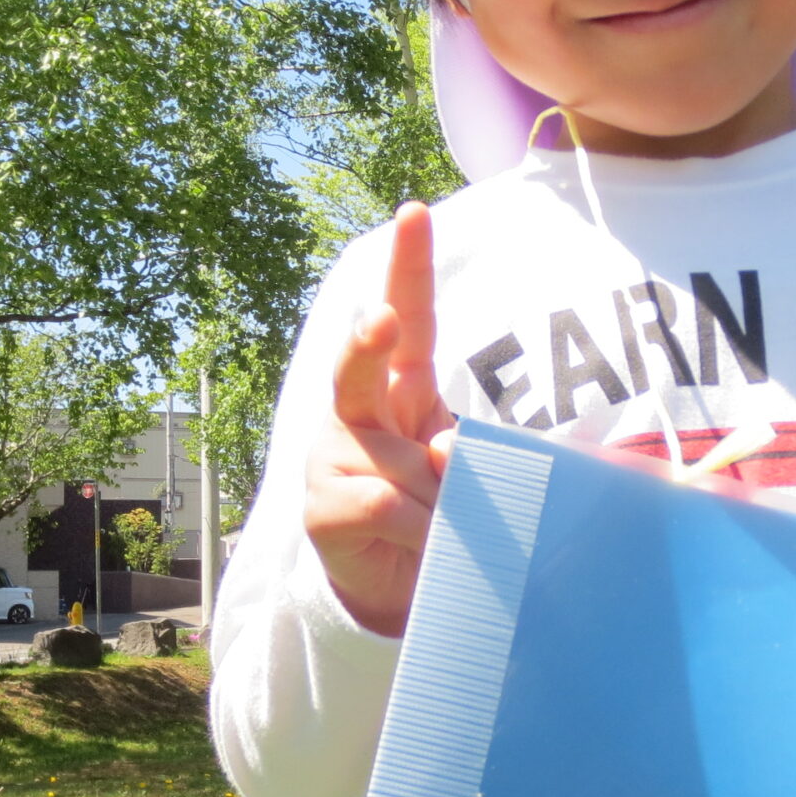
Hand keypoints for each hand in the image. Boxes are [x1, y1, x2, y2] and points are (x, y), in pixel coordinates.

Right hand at [305, 202, 453, 638]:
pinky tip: (423, 547)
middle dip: (369, 341)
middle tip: (383, 322)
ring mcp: (333, 454)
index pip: (410, 316)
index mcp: (402, 386)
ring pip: (401, 464)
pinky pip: (388, 506)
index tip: (414, 213)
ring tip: (444, 531)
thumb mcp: (472, 471)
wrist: (397, 584)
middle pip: (360, 365)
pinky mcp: (321, 504)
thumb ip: (474, 453)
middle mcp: (358, 410)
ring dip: (441, 504)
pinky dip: (423, 532)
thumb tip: (442, 452)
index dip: (409, 266)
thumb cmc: (441, 511)